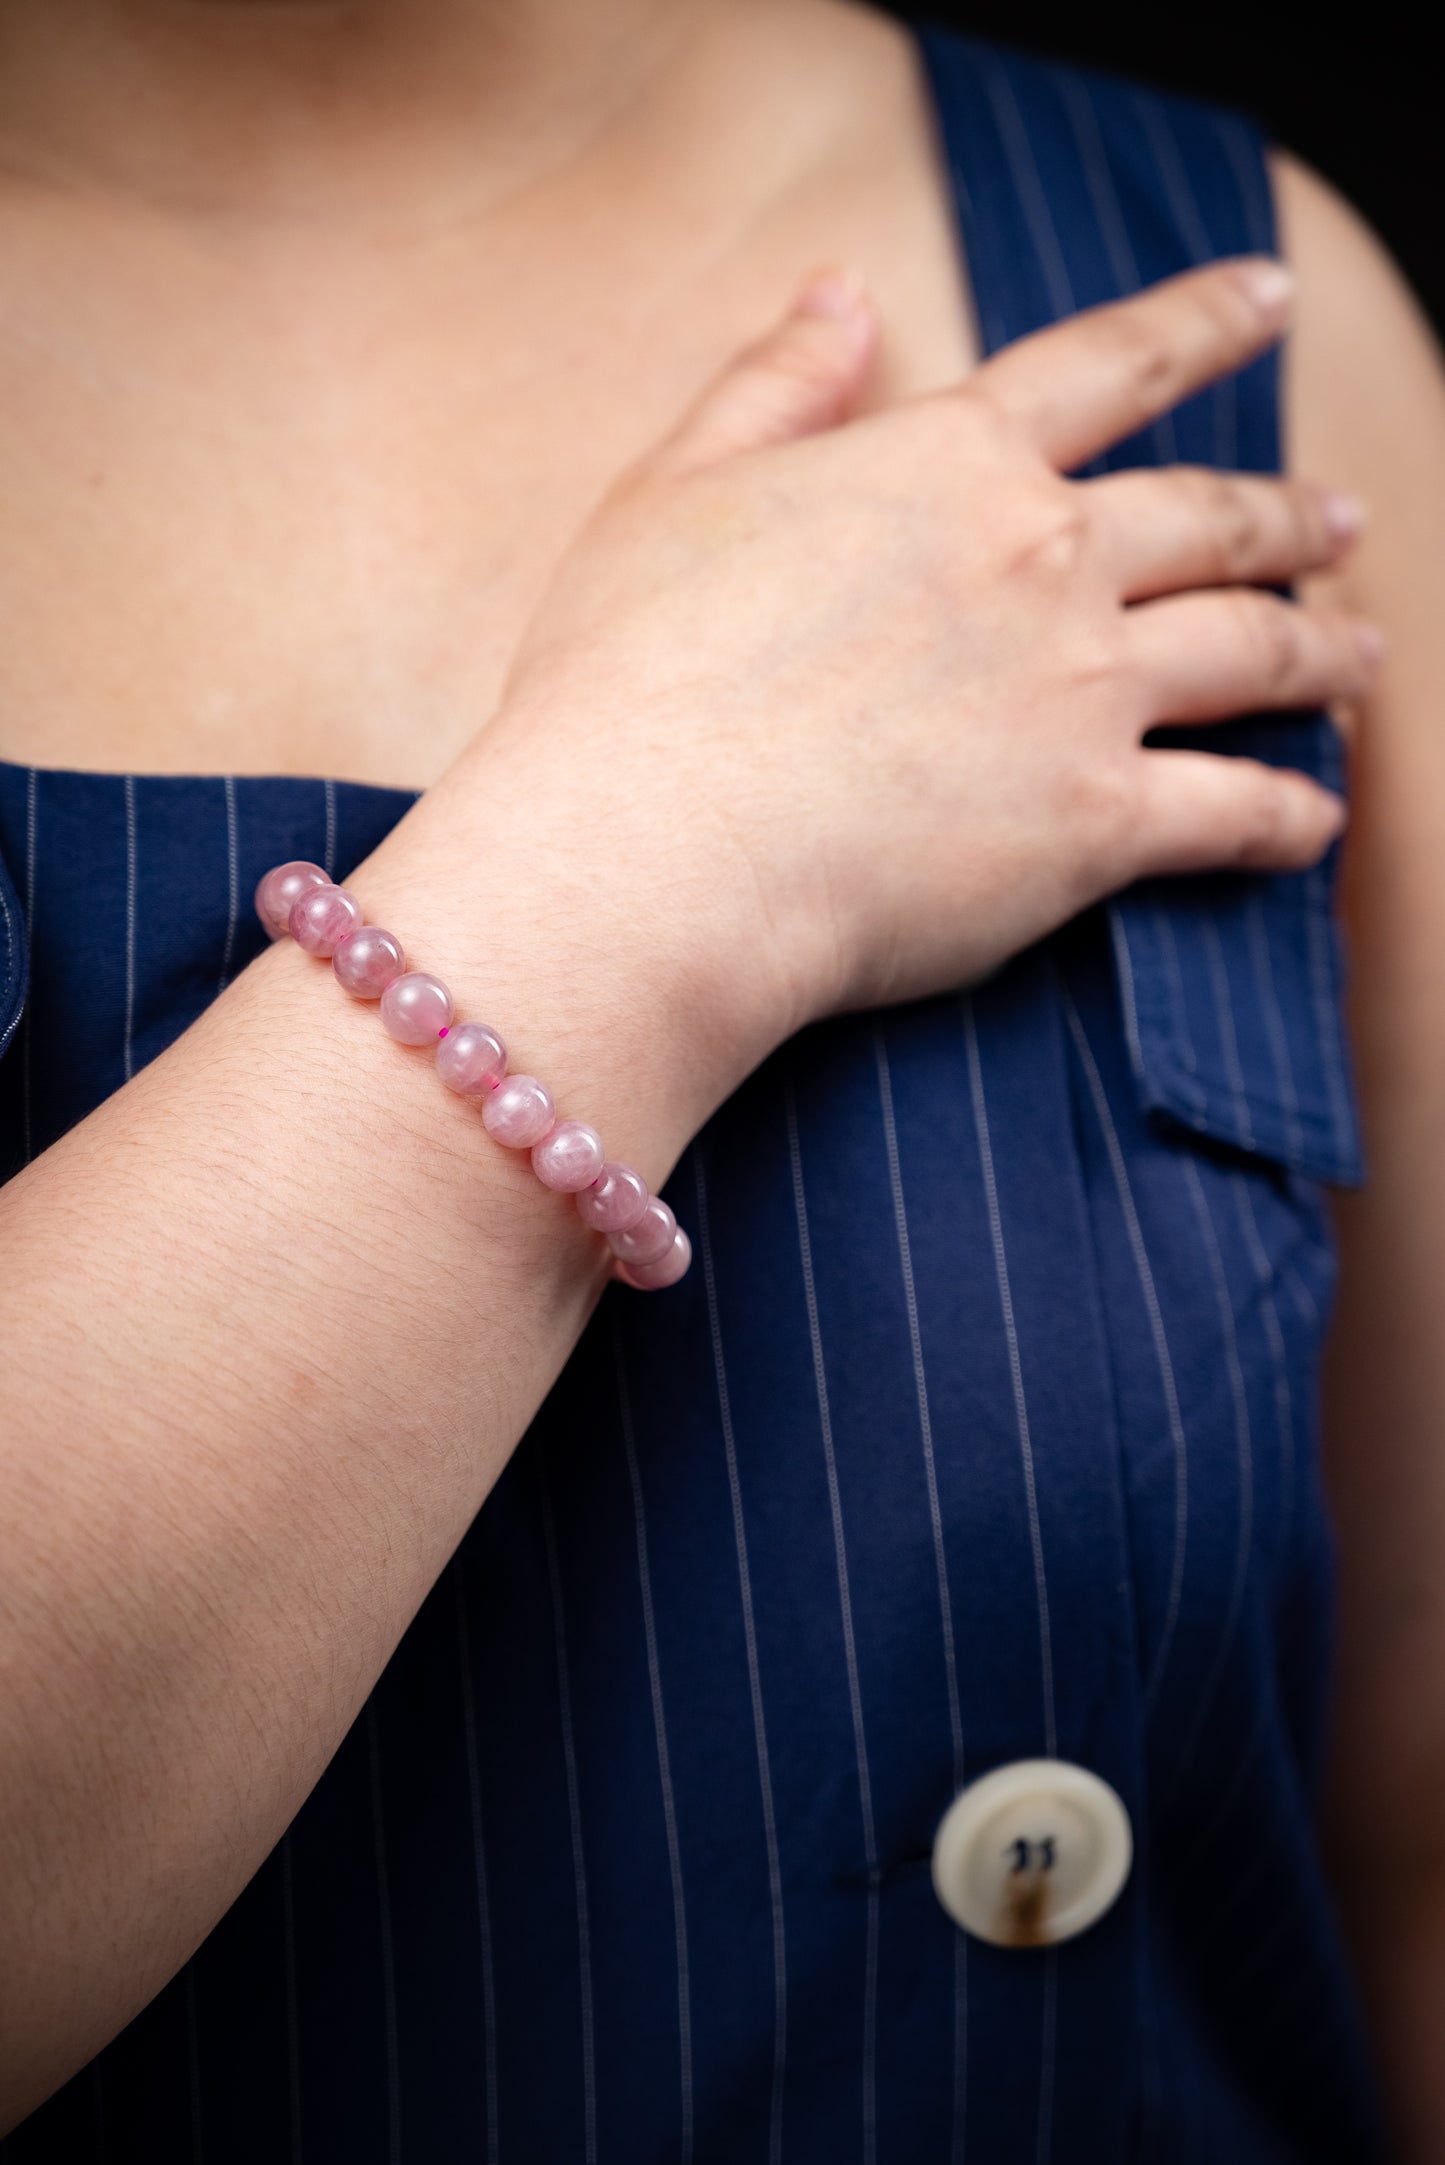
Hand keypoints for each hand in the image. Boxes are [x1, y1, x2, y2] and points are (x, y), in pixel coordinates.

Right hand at [474, 259, 1375, 1083]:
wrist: (647, 845)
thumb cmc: (630, 674)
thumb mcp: (676, 487)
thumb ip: (774, 384)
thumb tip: (843, 288)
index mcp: (948, 465)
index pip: (1106, 365)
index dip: (1198, 321)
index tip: (1264, 298)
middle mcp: (1045, 560)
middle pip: (1212, 515)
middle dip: (1289, 513)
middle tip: (1338, 521)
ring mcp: (1084, 691)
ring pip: (1255, 649)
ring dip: (1325, 649)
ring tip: (1363, 652)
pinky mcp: (1096, 825)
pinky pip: (1233, 813)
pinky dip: (1289, 819)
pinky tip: (1315, 822)